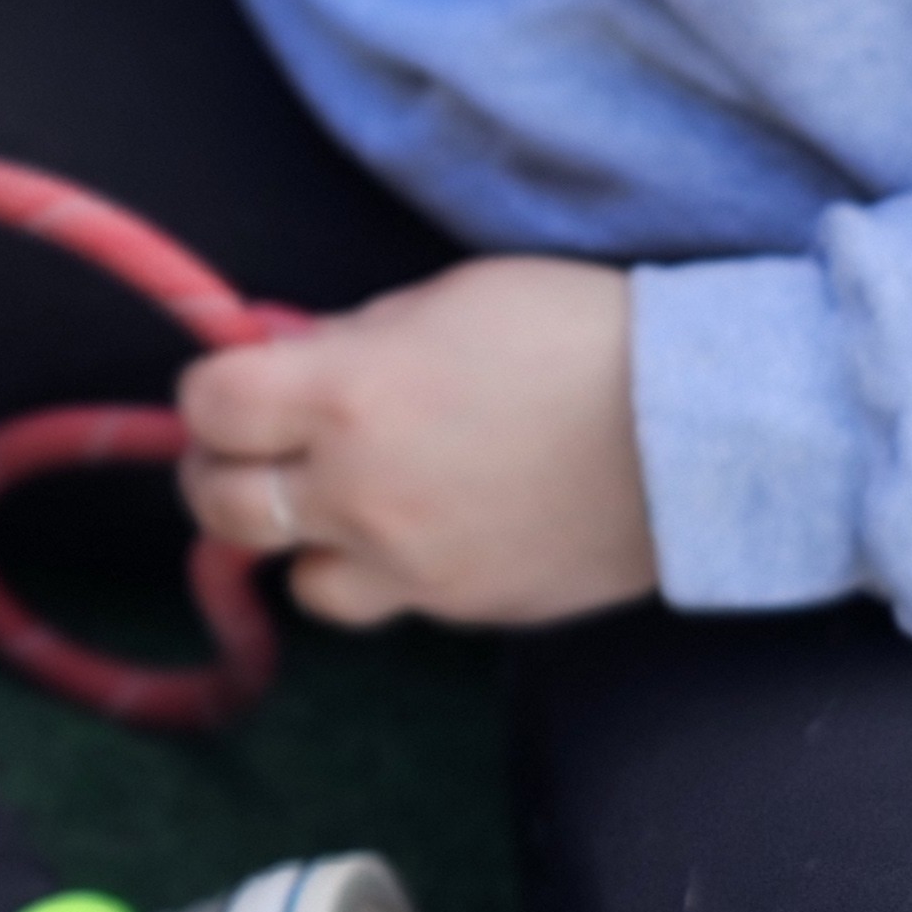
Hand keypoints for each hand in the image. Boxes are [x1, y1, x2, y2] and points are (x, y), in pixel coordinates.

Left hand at [177, 255, 656, 628]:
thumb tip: (283, 356)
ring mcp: (410, 566)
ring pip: (297, 580)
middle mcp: (360, 492)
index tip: (238, 383)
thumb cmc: (576, 333)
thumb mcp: (442, 300)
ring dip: (303, 541)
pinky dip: (383, 571)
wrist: (703, 428)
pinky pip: (384, 602)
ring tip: (345, 500)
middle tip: (256, 449)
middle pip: (221, 507)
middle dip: (223, 472)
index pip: (208, 407)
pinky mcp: (463, 611)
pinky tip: (429, 524)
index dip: (212, 392)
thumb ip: (347, 341)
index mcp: (346, 395)